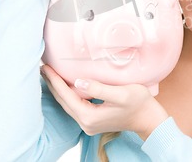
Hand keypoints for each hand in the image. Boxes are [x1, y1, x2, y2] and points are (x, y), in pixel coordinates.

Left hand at [40, 64, 168, 139]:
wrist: (149, 119)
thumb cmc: (139, 104)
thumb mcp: (122, 94)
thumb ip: (99, 88)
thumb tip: (78, 82)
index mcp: (89, 116)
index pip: (66, 95)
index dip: (55, 80)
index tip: (46, 67)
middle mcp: (85, 122)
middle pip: (63, 100)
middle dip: (52, 84)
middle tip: (42, 67)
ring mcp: (88, 123)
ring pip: (67, 104)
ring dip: (58, 89)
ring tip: (50, 74)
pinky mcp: (92, 121)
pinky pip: (74, 106)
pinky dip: (67, 94)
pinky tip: (65, 85)